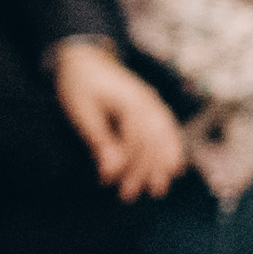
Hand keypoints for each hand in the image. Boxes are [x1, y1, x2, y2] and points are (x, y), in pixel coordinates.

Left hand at [54, 42, 183, 198]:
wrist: (85, 57)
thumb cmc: (79, 84)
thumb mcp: (82, 111)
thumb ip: (99, 139)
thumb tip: (112, 168)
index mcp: (130, 102)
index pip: (135, 141)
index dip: (126, 165)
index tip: (109, 183)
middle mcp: (147, 103)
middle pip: (151, 143)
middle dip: (143, 171)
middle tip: (129, 195)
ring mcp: (152, 103)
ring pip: (163, 138)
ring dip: (161, 165)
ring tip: (159, 189)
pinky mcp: (152, 106)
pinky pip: (168, 129)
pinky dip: (171, 148)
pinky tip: (173, 165)